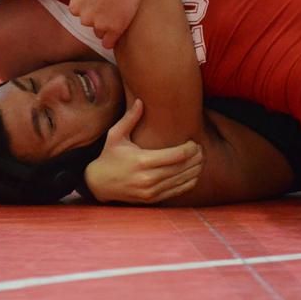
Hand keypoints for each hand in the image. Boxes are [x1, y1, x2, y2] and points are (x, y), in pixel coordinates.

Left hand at [69, 0, 145, 48]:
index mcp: (75, 6)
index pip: (81, 13)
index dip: (91, 7)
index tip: (101, 2)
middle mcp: (84, 18)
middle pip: (90, 23)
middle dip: (99, 17)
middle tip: (112, 5)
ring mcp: (99, 25)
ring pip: (100, 33)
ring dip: (107, 27)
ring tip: (117, 16)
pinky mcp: (115, 29)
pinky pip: (108, 43)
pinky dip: (111, 41)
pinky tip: (116, 37)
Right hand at [84, 100, 203, 203]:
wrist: (99, 183)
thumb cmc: (109, 155)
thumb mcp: (115, 135)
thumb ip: (130, 118)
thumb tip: (140, 100)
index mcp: (142, 161)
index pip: (178, 155)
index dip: (191, 148)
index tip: (194, 141)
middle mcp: (148, 178)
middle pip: (184, 167)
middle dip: (197, 157)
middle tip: (201, 149)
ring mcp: (152, 191)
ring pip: (184, 180)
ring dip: (196, 169)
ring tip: (200, 159)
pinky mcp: (153, 198)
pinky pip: (179, 190)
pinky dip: (190, 181)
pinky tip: (193, 172)